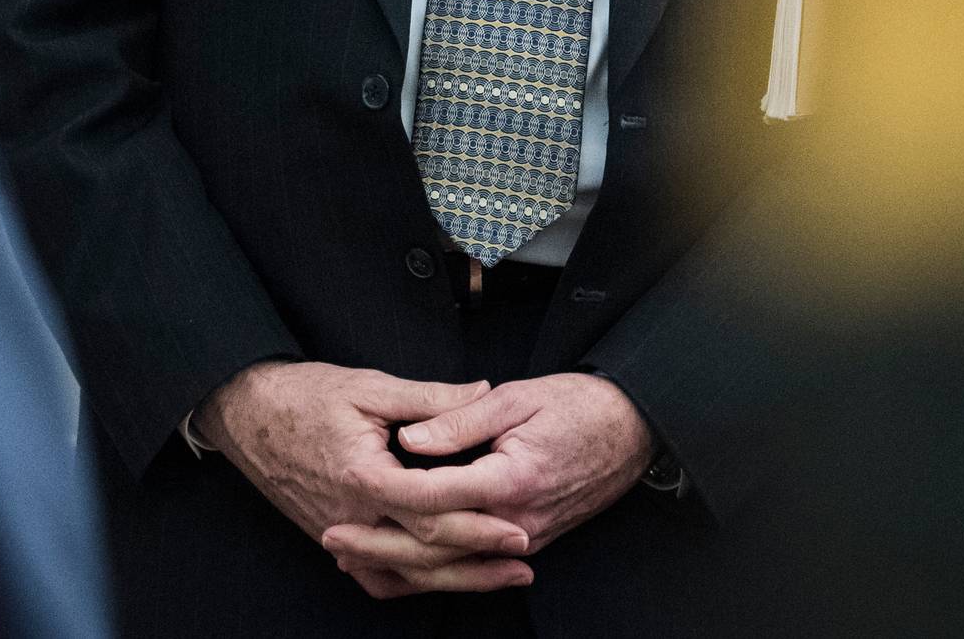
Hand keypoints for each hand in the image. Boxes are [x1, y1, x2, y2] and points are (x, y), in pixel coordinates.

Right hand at [199, 361, 531, 598]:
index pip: (429, 510)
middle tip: (524, 561)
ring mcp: (337, 531)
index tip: (515, 526)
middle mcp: (350, 514)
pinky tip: (439, 579)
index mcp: (362, 475)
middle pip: (422, 553)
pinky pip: (372, 574)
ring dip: (451, 580)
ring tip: (496, 578)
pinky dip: (407, 582)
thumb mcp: (370, 386)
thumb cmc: (304, 395)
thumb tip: (484, 393)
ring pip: (400, 573)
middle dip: (477, 562)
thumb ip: (431, 398)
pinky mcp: (328, 536)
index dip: (477, 521)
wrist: (246, 412)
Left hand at [367, 373, 653, 555]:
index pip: (437, 499)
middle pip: (439, 546)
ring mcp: (528, 537)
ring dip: (401, 564)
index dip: (387, 502)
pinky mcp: (531, 541)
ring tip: (351, 556)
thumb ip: (459, 419)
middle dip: (381, 548)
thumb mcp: (516, 397)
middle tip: (332, 540)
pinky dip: (435, 567)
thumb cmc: (576, 405)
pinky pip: (475, 563)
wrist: (631, 429)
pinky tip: (399, 564)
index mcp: (512, 479)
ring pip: (455, 564)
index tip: (346, 500)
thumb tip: (410, 441)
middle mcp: (520, 519)